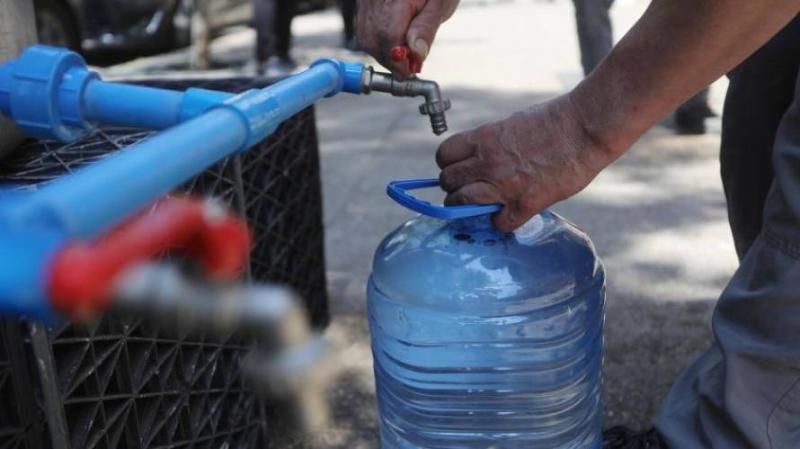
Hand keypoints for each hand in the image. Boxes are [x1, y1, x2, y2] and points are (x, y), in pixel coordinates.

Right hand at [356, 0, 458, 77]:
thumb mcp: (440, 4)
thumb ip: (425, 30)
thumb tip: (416, 57)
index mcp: (395, 0)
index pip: (389, 38)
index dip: (398, 61)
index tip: (410, 71)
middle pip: (372, 41)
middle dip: (390, 59)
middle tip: (409, 65)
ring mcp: (365, 0)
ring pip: (365, 37)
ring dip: (383, 51)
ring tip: (403, 51)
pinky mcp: (363, 1)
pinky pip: (363, 26)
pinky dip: (377, 39)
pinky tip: (394, 39)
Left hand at [437, 94, 619, 231]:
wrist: (586, 127)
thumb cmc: (555, 120)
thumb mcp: (511, 123)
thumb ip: (491, 144)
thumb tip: (479, 160)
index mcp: (483, 138)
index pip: (443, 155)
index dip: (449, 164)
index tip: (459, 169)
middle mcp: (487, 162)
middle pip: (447, 182)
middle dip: (454, 187)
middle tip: (467, 189)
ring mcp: (504, 185)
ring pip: (461, 204)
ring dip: (467, 207)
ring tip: (480, 205)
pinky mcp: (525, 204)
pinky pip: (498, 224)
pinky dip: (502, 222)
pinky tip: (510, 214)